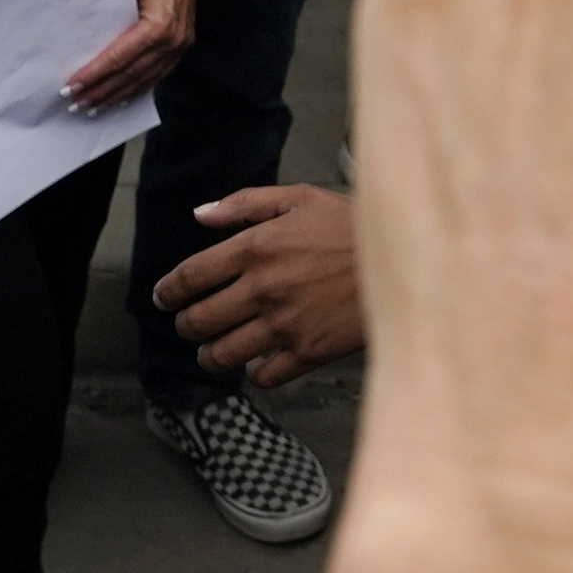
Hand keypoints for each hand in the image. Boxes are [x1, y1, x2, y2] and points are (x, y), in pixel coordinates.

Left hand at [66, 0, 198, 108]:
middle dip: (101, 92)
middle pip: (130, 75)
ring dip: (117, 96)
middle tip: (76, 104)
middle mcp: (172, 41)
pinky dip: (137, 89)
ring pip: (144, 81)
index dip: (94, 75)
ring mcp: (179, 47)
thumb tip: (83, 43)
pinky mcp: (181, 48)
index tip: (72, 87)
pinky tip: (121, 99)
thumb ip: (111, 19)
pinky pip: (157, 76)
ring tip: (94, 108)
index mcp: (158, 26)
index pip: (119, 58)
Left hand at [157, 183, 363, 381]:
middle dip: (186, 325)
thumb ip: (246, 204)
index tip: (163, 298)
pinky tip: (257, 363)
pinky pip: (263, 375)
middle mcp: (262, 289)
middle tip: (189, 325)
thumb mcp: (302, 197)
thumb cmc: (355, 225)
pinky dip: (254, 372)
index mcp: (255, 247)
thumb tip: (199, 215)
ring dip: (210, 355)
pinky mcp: (307, 353)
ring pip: (222, 354)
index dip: (168, 291)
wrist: (409, 259)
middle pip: (198, 320)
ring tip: (213, 351)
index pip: (190, 277)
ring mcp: (283, 324)